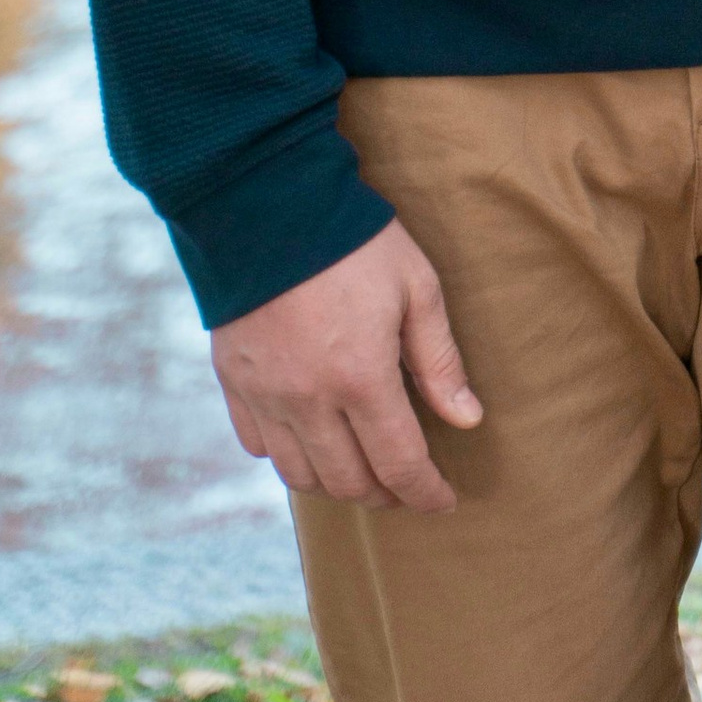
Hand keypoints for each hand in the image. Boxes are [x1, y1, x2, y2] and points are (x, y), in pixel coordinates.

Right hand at [211, 222, 481, 513]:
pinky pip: (258, 446)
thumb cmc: (355, 240)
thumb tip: (467, 420)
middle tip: (407, 483)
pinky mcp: (234, 382)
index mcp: (361, 379)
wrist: (267, 200)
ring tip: (362, 468)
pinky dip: (288, 455)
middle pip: (350, 482)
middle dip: (386, 493)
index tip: (442, 501)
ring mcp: (265, 396)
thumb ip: (440, 360)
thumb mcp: (416, 287)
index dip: (425, 493)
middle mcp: (308, 401)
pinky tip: (310, 437)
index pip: (399, 465)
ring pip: (301, 477)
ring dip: (337, 483)